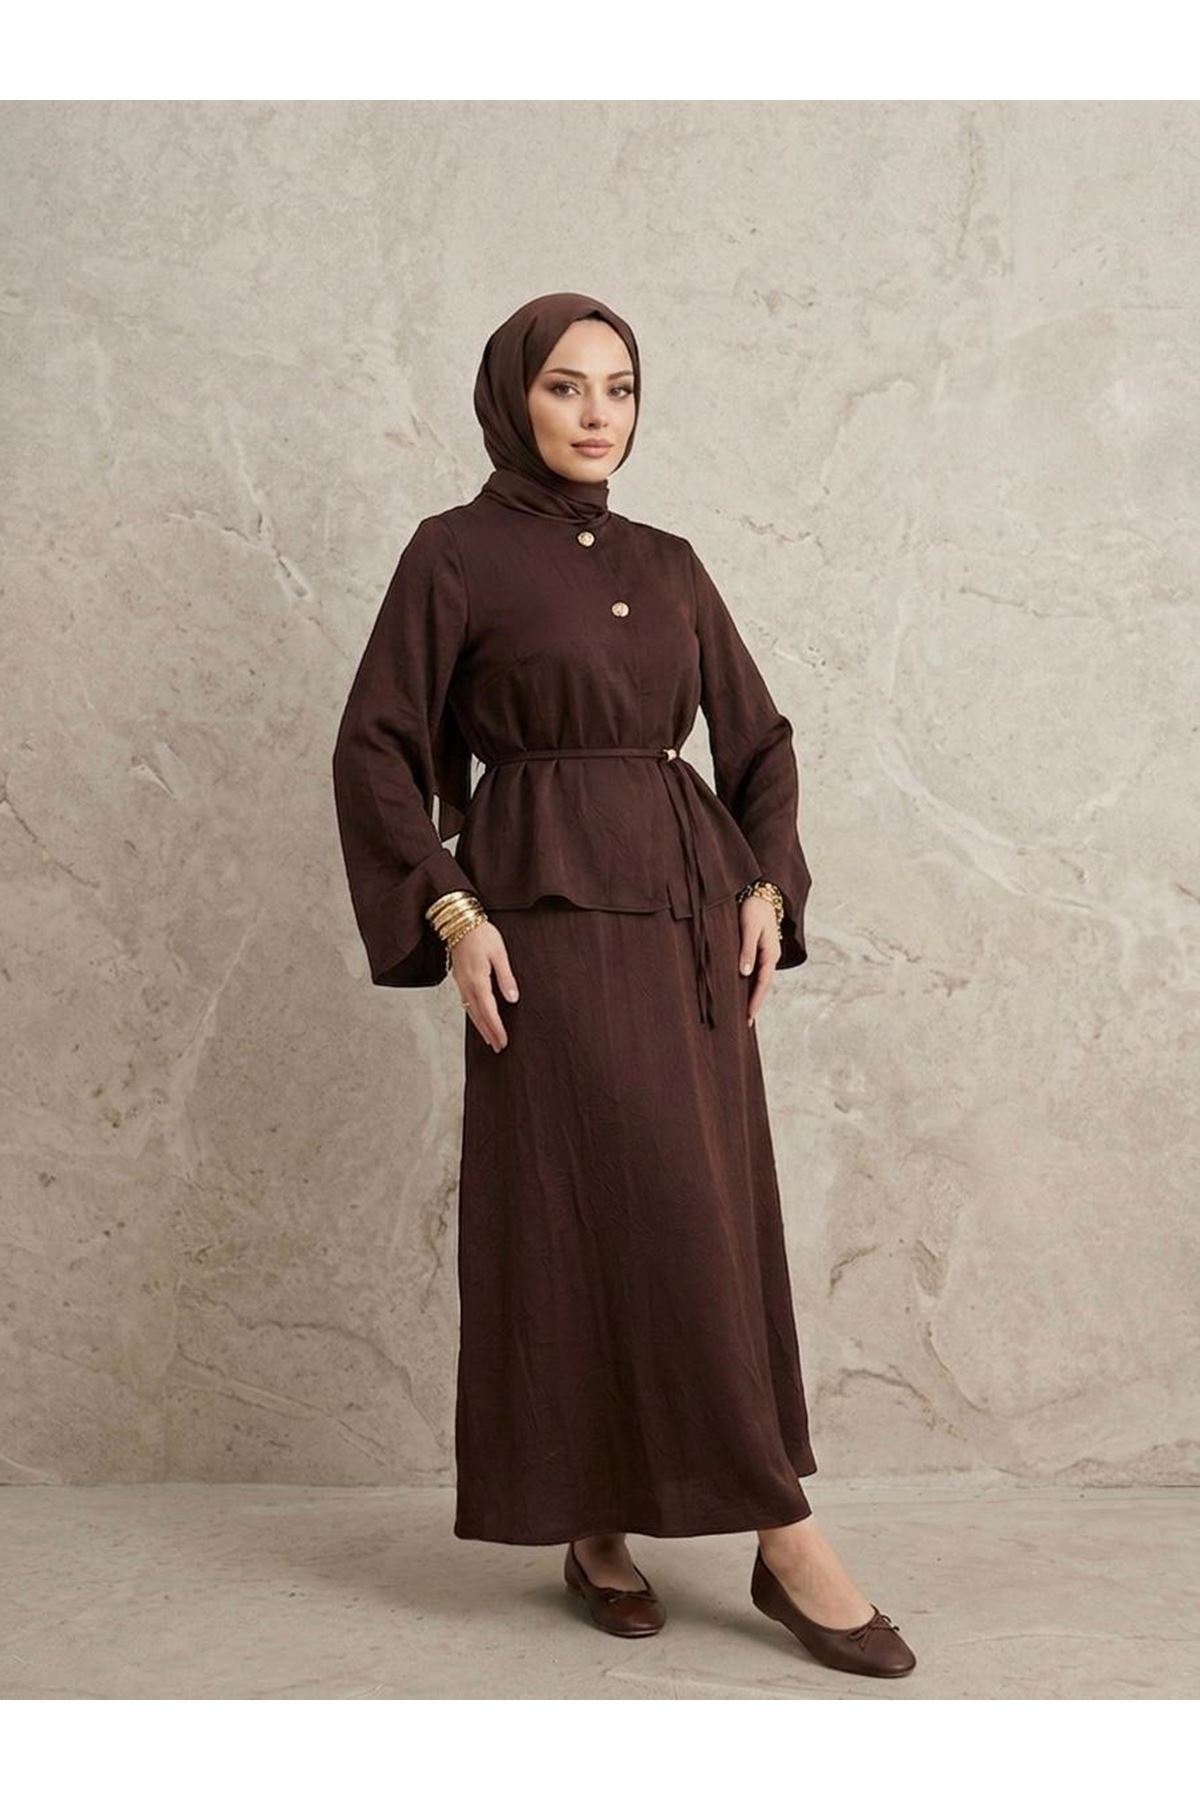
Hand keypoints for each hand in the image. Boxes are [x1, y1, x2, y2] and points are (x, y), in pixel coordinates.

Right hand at [450, 921, 519, 1052]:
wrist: (458, 921)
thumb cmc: (481, 934)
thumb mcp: (499, 953)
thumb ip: (506, 978)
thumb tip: (512, 999)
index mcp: (478, 980)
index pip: (489, 1011)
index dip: (496, 1028)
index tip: (503, 1041)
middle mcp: (467, 985)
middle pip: (478, 1015)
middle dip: (489, 1032)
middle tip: (498, 1047)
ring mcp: (461, 983)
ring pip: (470, 1011)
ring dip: (480, 1026)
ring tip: (489, 1039)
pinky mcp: (459, 978)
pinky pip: (466, 1003)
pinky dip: (473, 1014)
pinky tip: (478, 1018)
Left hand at [738, 895, 780, 1026]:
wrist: (761, 892)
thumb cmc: (754, 908)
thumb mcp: (749, 928)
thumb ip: (747, 950)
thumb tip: (745, 973)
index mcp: (770, 953)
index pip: (763, 983)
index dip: (755, 1001)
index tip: (748, 1017)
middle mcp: (770, 956)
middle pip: (763, 985)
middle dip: (755, 1003)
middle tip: (746, 1023)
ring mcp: (766, 954)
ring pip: (760, 980)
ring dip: (753, 995)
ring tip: (744, 1012)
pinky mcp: (759, 949)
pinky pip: (756, 972)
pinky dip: (750, 983)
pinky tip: (742, 990)